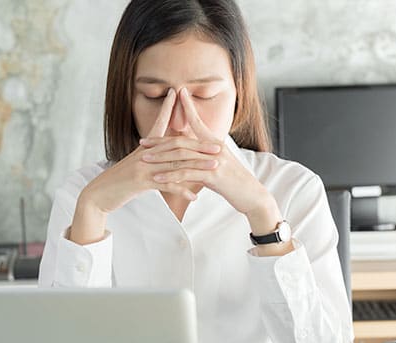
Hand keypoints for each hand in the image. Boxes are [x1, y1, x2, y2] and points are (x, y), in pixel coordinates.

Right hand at [81, 88, 221, 213]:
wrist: (98, 194)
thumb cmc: (118, 181)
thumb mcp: (134, 165)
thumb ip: (149, 157)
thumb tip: (162, 153)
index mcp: (144, 148)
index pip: (158, 124)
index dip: (167, 108)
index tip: (177, 94)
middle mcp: (145, 154)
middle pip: (176, 145)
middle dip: (199, 145)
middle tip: (218, 145)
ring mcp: (143, 167)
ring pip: (176, 164)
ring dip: (197, 166)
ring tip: (214, 168)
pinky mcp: (141, 182)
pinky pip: (166, 184)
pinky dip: (181, 190)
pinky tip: (194, 196)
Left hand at [140, 88, 281, 222]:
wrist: (252, 195)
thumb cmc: (235, 182)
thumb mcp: (220, 164)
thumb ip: (206, 156)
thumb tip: (193, 152)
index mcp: (215, 143)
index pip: (198, 121)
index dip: (187, 107)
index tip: (177, 94)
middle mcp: (214, 148)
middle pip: (181, 140)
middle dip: (160, 141)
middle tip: (142, 142)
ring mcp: (214, 161)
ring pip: (181, 156)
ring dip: (160, 158)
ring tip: (144, 159)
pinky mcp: (213, 175)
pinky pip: (187, 173)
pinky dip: (170, 175)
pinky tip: (157, 178)